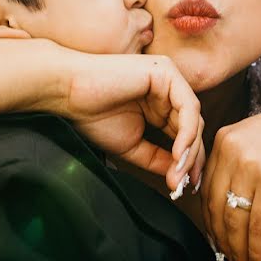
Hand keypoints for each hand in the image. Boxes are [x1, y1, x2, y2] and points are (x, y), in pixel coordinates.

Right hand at [57, 53, 204, 192]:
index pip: (184, 133)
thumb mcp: (131, 144)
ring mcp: (169, 78)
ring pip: (194, 119)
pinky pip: (188, 107)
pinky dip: (186, 134)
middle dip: (192, 159)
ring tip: (180, 176)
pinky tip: (177, 155)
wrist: (67, 92)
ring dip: (189, 151)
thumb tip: (181, 177)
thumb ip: (157, 158)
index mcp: (159, 102)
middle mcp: (168, 88)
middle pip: (193, 127)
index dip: (187, 161)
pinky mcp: (166, 72)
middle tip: (186, 186)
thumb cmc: (92, 115)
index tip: (184, 188)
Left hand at [202, 86, 260, 260]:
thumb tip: (230, 203)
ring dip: (239, 255)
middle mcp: (231, 148)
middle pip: (216, 208)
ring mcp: (250, 163)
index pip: (207, 191)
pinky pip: (259, 226)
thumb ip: (242, 160)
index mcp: (225, 138)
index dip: (211, 224)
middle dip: (223, 244)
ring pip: (235, 221)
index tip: (219, 245)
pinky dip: (258, 252)